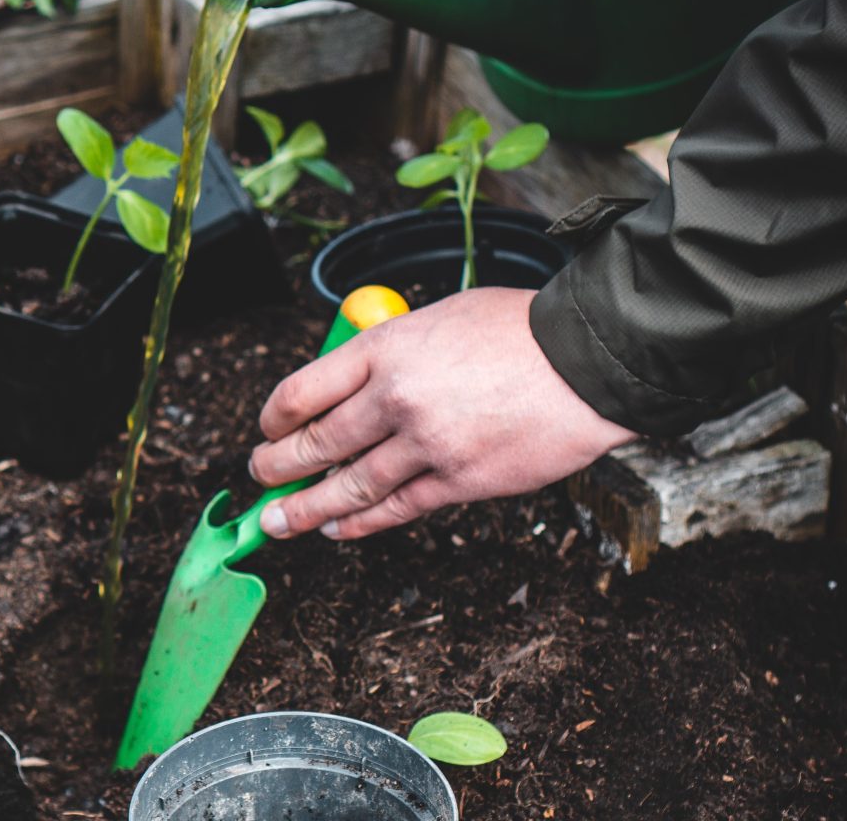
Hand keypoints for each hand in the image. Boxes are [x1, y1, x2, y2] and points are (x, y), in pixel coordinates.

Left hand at [250, 286, 635, 539]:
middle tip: (258, 477)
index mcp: (385, 349)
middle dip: (276, 467)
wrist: (588, 361)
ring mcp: (426, 444)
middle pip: (316, 443)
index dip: (273, 418)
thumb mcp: (437, 317)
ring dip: (305, 509)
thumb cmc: (518, 330)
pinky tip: (337, 528)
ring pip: (348, 487)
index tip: (266, 429)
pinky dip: (360, 523)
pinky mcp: (459, 481)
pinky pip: (396, 509)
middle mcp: (395, 398)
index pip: (302, 390)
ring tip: (278, 521)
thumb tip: (354, 382)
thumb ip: (391, 350)